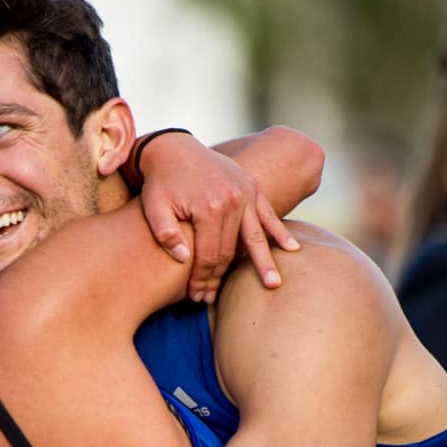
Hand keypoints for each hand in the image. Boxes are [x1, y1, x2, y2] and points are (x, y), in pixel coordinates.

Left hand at [138, 133, 299, 301]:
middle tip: (213, 299)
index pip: (208, 255)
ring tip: (274, 285)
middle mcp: (232, 201)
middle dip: (220, 278)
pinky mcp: (252, 186)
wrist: (173, 147)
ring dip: (264, 263)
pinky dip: (280, 232)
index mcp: (208, 208)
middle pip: (230, 251)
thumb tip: (182, 258)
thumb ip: (165, 233)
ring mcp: (246, 193)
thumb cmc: (160, 181)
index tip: (197, 297)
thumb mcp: (153, 206)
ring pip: (256, 237)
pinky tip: (293, 249)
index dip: (203, 279)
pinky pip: (269, 214)